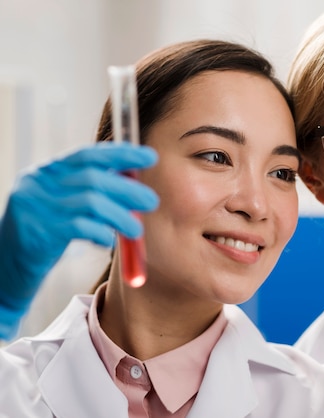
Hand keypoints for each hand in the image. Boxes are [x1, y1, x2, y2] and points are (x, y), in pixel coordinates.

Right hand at [0, 142, 158, 331]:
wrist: (7, 271)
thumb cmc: (46, 237)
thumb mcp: (65, 207)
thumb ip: (92, 191)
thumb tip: (134, 181)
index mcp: (46, 172)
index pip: (87, 155)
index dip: (121, 154)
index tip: (149, 157)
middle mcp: (37, 184)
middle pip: (93, 178)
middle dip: (128, 189)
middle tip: (152, 201)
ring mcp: (35, 207)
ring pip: (91, 203)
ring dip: (121, 216)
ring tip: (135, 230)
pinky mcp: (37, 232)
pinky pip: (81, 227)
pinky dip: (102, 234)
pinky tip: (107, 242)